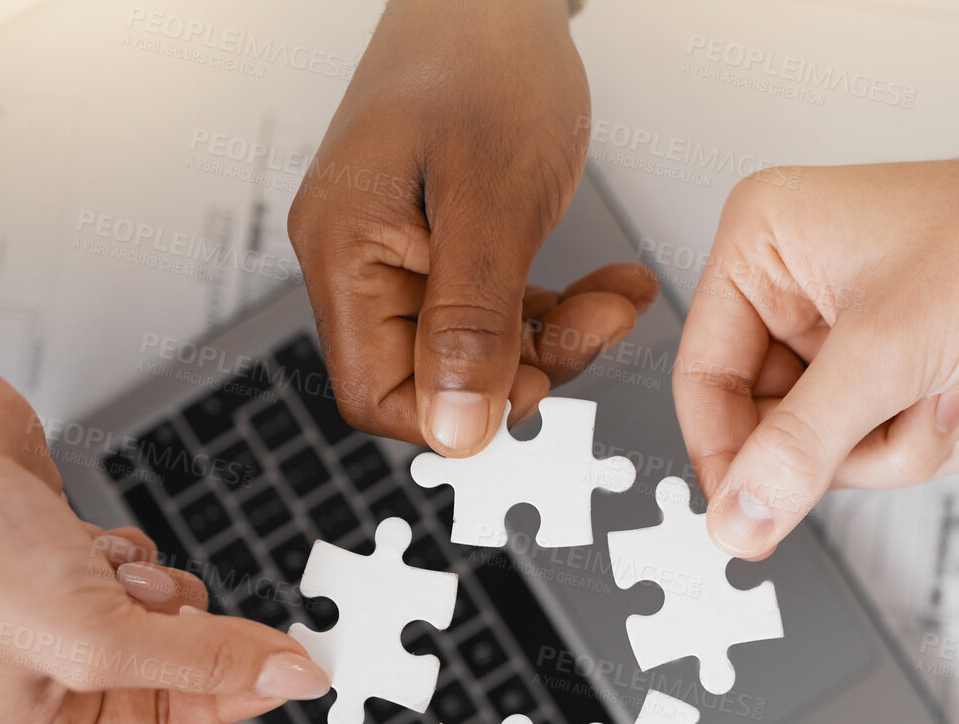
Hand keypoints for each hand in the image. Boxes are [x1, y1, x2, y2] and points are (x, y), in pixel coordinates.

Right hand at [0, 279, 329, 723]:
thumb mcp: (101, 637)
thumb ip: (207, 660)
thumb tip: (291, 678)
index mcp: (38, 719)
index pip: (174, 721)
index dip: (240, 693)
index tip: (299, 667)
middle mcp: (47, 666)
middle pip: (176, 660)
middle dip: (178, 626)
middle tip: (155, 604)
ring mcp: (56, 601)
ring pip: (164, 604)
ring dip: (152, 582)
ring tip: (98, 567)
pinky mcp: (64, 543)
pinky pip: (139, 557)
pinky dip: (128, 545)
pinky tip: (79, 534)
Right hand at [289, 0, 656, 455]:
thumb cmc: (484, 58)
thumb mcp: (492, 200)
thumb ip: (472, 322)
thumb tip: (457, 430)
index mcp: (346, 251)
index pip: (377, 395)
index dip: (457, 414)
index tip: (535, 385)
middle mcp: (358, 259)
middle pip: (427, 378)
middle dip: (524, 367)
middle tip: (598, 323)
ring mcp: (396, 252)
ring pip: (469, 351)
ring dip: (553, 338)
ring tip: (613, 298)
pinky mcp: (437, 243)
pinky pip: (488, 310)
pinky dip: (550, 308)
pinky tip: (601, 285)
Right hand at [675, 43, 958, 556]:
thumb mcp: (891, 352)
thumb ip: (800, 447)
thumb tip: (736, 518)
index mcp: (769, 248)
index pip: (704, 379)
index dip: (727, 457)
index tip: (746, 519)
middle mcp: (805, 292)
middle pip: (773, 431)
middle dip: (853, 441)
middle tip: (896, 411)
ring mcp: (859, 341)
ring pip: (839, 455)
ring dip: (910, 441)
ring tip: (955, 382)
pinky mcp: (907, 379)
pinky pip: (892, 454)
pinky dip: (944, 439)